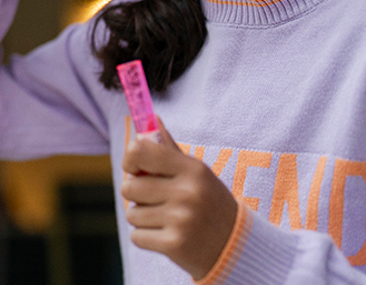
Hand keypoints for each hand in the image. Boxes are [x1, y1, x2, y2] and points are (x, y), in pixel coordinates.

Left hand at [121, 118, 238, 279]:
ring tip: (168, 220)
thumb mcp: (197, 173)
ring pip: (132, 214)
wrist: (237, 247)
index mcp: (192, 169)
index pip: (139, 151)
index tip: (136, 169)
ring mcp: (182, 220)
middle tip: (158, 201)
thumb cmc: (209, 203)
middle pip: (129, 187)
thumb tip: (151, 118)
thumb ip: (170, 149)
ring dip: (143, 219)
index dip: (130, 160)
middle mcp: (188, 192)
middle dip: (137, 195)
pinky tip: (169, 236)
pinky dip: (147, 238)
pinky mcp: (175, 245)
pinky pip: (136, 237)